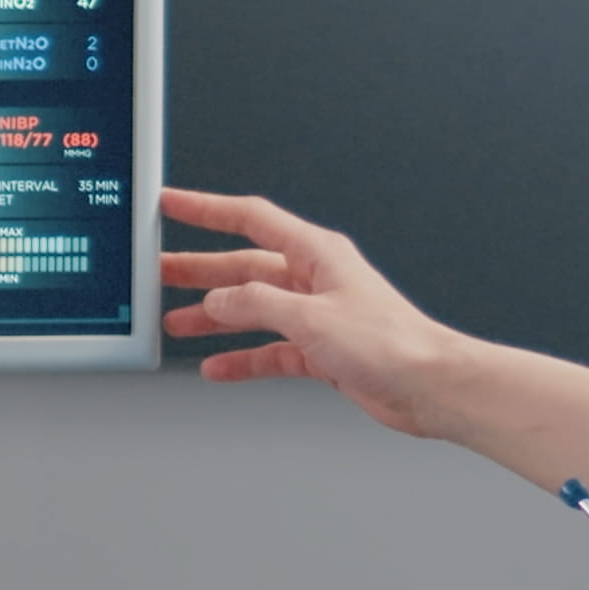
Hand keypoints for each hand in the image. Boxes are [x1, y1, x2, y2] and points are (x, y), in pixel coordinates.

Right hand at [160, 186, 469, 430]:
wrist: (429, 385)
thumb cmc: (391, 342)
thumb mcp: (311, 318)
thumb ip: (257, 306)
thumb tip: (217, 302)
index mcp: (316, 253)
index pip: (251, 218)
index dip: (207, 209)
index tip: (172, 204)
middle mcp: (315, 279)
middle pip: (244, 266)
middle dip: (200, 270)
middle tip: (159, 273)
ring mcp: (317, 314)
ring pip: (253, 309)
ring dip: (215, 317)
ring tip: (176, 323)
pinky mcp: (321, 349)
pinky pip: (270, 348)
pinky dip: (243, 357)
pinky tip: (217, 365)